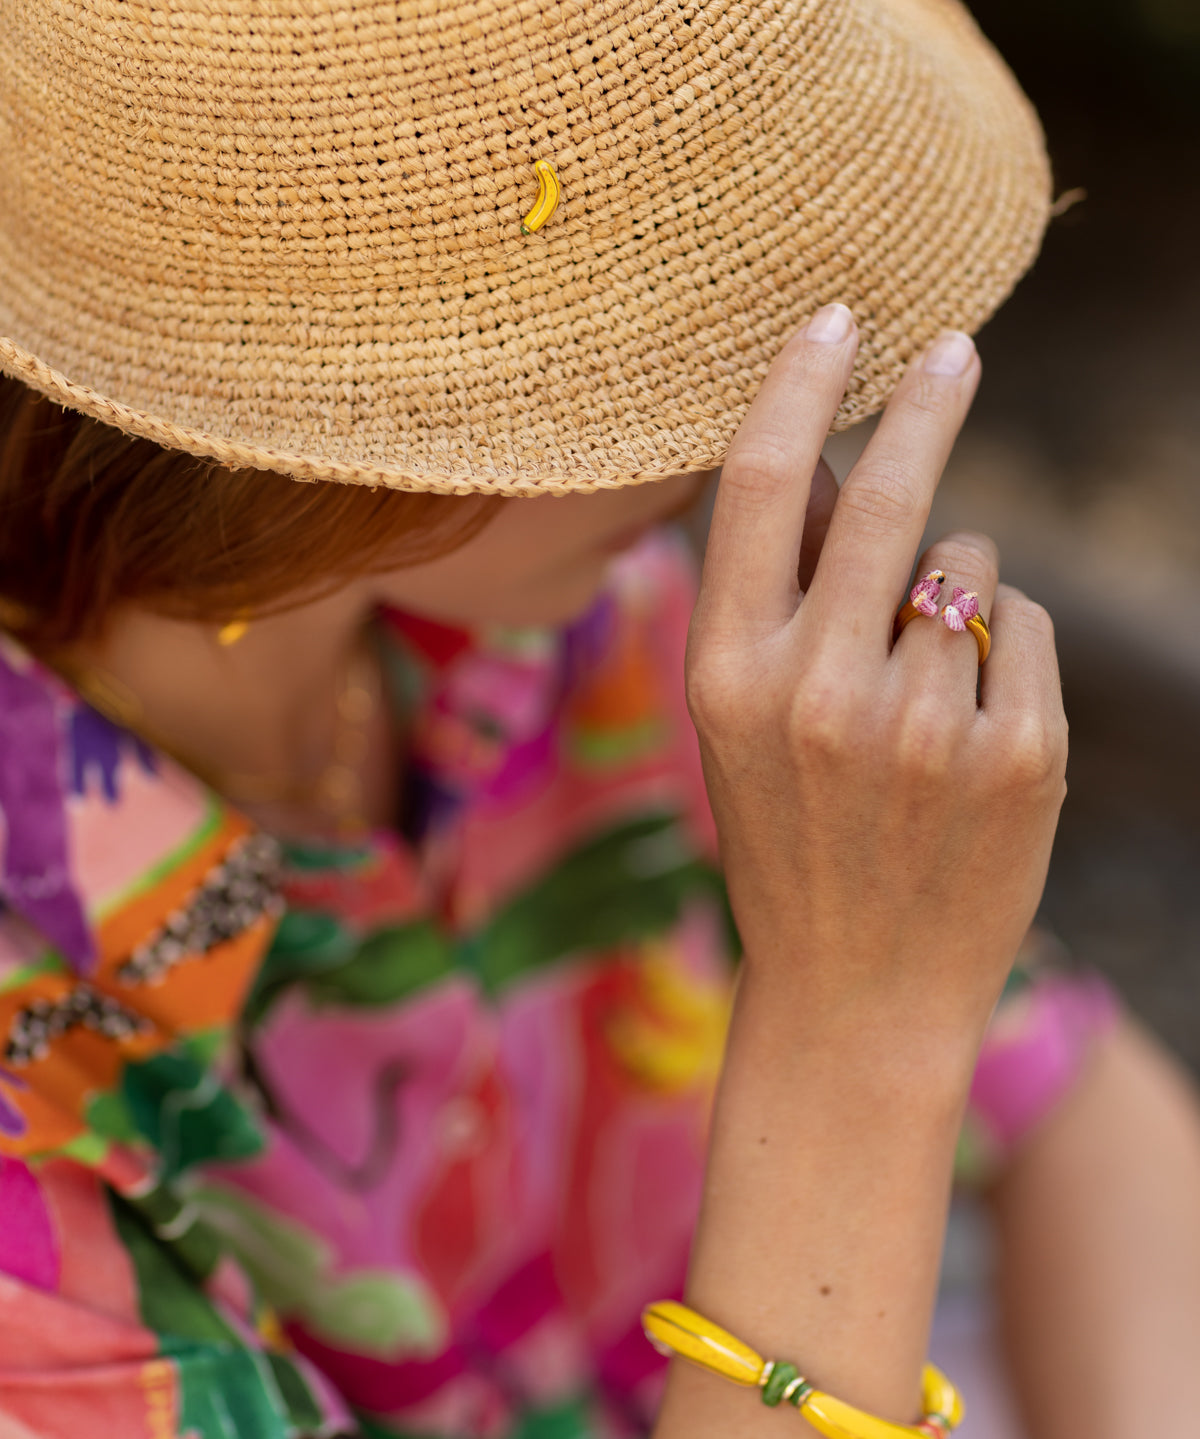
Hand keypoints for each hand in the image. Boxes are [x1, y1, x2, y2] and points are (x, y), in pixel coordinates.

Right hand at [687, 306, 1065, 1053]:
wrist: (859, 990)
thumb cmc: (790, 840)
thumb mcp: (743, 721)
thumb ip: (778, 591)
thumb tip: (832, 457)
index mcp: (726, 676)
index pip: (763, 487)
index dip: (798, 386)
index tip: (833, 319)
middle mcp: (819, 690)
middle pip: (888, 493)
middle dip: (925, 403)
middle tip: (953, 347)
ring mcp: (926, 724)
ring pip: (969, 562)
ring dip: (953, 588)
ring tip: (921, 686)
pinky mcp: (1019, 751)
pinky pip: (1021, 623)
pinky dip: (1001, 648)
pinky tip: (969, 729)